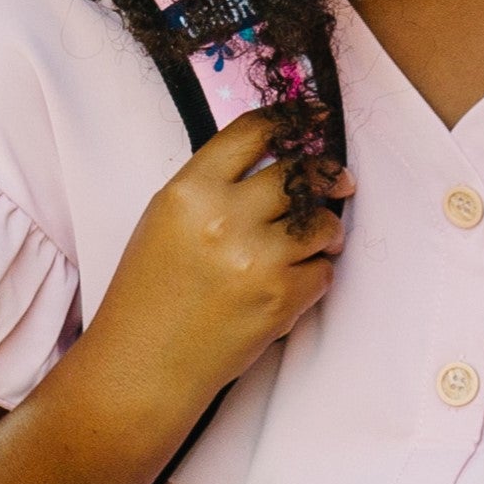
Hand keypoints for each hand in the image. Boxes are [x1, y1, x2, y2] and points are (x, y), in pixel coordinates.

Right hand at [89, 108, 352, 419]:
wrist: (144, 362)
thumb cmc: (152, 291)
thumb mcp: (167, 220)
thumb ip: (216, 186)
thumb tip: (281, 160)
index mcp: (189, 190)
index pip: (255, 132)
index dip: (293, 123)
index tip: (316, 121)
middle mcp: (224, 218)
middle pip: (300, 174)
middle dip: (327, 177)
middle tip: (338, 182)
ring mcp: (256, 259)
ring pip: (323, 223)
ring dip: (328, 231)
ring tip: (316, 242)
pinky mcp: (281, 299)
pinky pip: (324, 272)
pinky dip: (317, 275)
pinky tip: (292, 283)